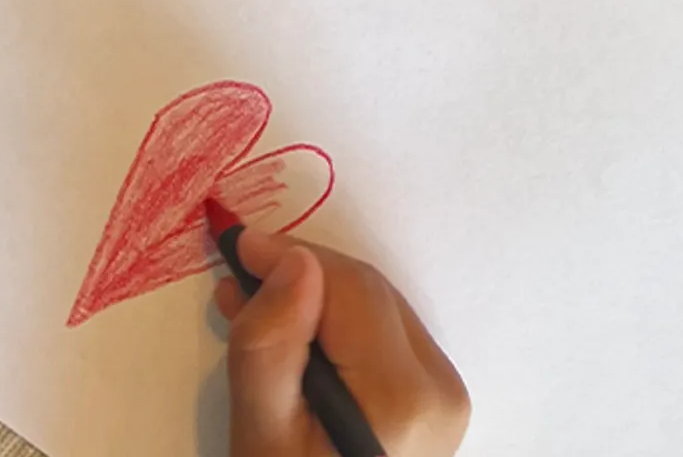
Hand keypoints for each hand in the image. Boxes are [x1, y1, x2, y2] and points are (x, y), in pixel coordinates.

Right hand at [218, 231, 469, 456]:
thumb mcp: (262, 441)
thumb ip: (274, 350)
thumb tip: (294, 261)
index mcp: (407, 399)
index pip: (351, 292)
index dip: (293, 259)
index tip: (239, 244)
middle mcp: (442, 390)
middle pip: (365, 298)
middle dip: (299, 278)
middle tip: (237, 272)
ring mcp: (445, 398)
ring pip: (373, 313)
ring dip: (313, 301)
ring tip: (250, 300)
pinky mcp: (435, 405)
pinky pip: (381, 342)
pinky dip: (334, 330)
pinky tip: (289, 332)